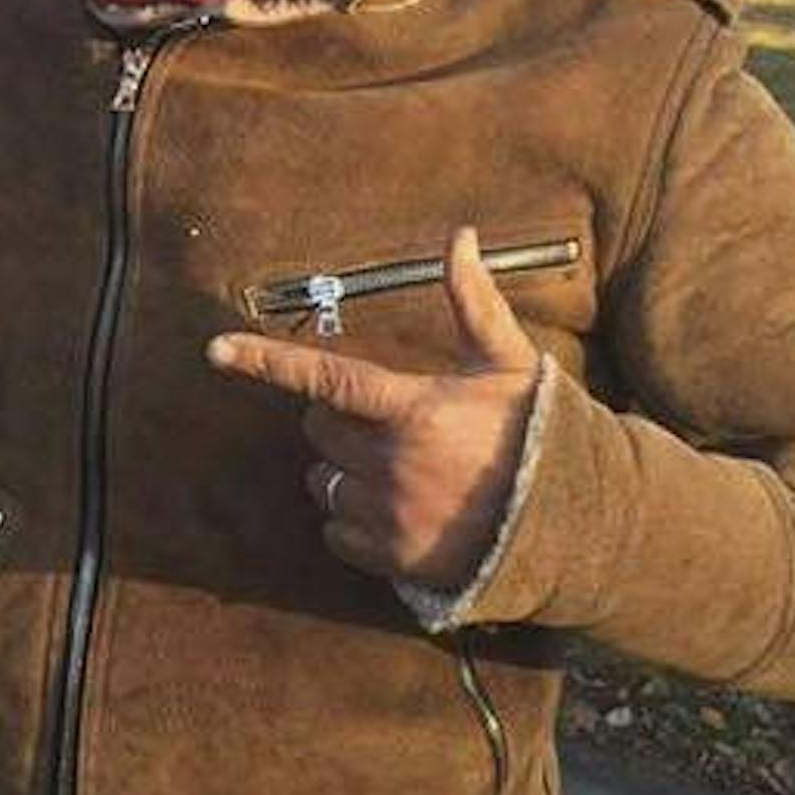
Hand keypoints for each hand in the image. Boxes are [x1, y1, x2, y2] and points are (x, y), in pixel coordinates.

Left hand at [207, 226, 541, 589]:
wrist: (578, 525)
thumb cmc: (537, 434)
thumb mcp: (510, 364)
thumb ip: (474, 301)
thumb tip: (460, 235)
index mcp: (414, 411)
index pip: (325, 379)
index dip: (265, 362)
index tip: (216, 350)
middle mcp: (392, 464)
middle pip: (320, 430)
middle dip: (338, 420)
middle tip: (383, 421)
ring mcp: (390, 515)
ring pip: (323, 482)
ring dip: (342, 471)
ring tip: (393, 466)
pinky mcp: (392, 558)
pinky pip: (335, 533)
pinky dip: (350, 520)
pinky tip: (392, 507)